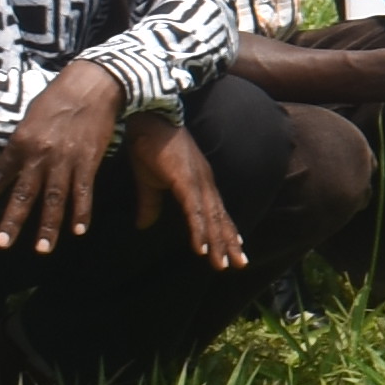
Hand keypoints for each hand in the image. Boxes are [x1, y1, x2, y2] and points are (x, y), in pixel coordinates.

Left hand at [0, 60, 128, 252]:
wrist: (91, 87)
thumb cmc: (57, 99)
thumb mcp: (28, 119)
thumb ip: (19, 145)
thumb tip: (8, 167)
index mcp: (21, 143)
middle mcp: (40, 156)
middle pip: (24, 195)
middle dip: (12, 221)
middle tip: (1, 244)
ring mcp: (65, 161)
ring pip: (54, 200)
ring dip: (48, 226)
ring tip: (42, 248)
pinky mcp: (88, 162)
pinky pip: (83, 193)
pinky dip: (81, 213)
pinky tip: (78, 231)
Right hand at [134, 108, 245, 274]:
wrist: (146, 120)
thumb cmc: (149, 146)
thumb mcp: (149, 181)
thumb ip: (150, 204)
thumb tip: (144, 225)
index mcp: (199, 182)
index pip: (216, 212)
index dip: (225, 231)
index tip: (235, 250)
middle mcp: (204, 183)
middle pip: (220, 217)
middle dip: (229, 242)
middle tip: (240, 264)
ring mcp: (197, 181)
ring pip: (211, 217)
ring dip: (217, 242)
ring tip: (223, 263)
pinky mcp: (184, 179)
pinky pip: (193, 209)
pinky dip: (199, 229)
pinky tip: (201, 247)